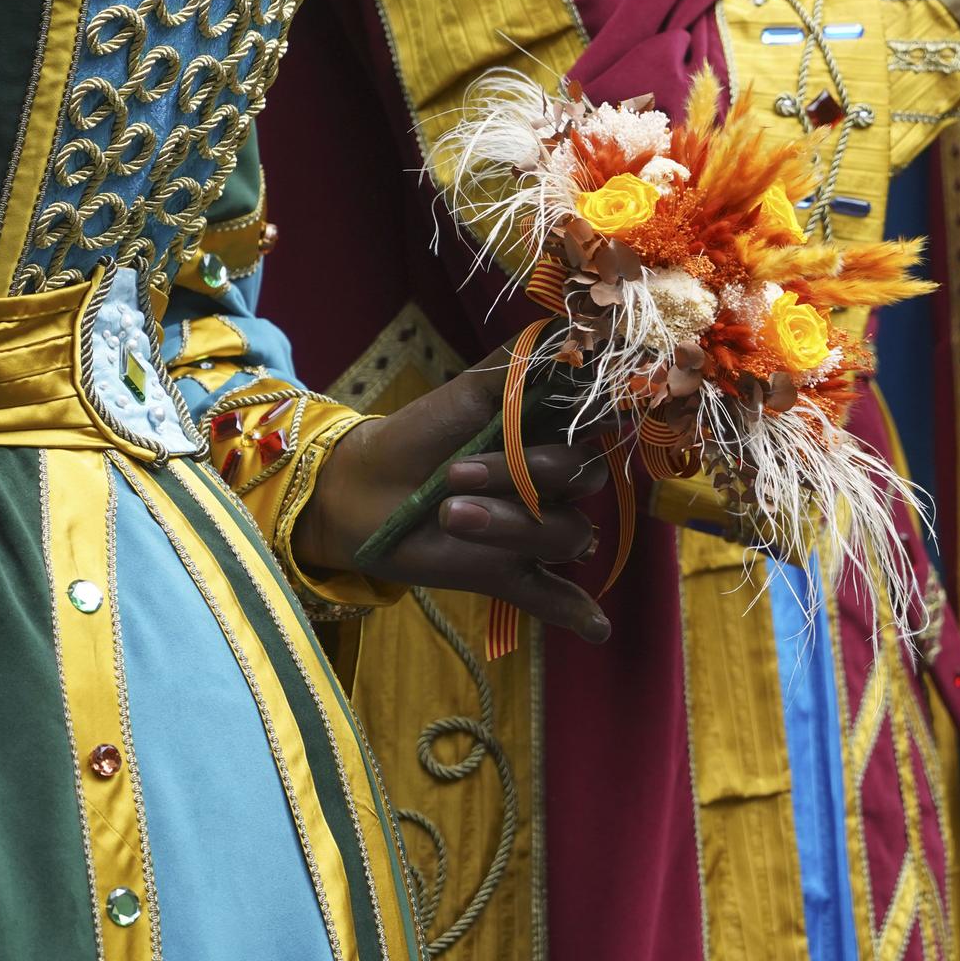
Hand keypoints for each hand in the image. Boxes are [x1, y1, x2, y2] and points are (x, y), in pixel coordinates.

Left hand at [291, 346, 612, 641]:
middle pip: (578, 485)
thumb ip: (519, 366)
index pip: (593, 434)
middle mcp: (551, 485)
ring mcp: (533, 532)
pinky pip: (555, 595)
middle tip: (454, 475)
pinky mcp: (510, 573)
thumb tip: (568, 331)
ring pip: (562, 535)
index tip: (563, 425)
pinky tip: (596, 629)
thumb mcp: (466, 391)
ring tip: (450, 515)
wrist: (362, 486)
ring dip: (510, 528)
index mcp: (548, 435)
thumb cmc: (419, 432)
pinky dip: (576, 611)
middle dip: (520, 479)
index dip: (583, 432)